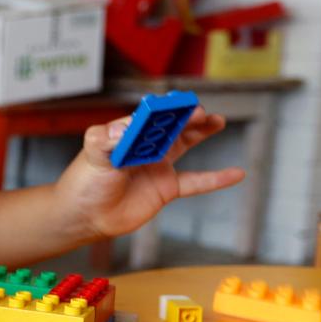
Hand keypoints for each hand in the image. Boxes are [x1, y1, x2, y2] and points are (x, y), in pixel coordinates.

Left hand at [56, 106, 244, 240]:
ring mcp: (157, 166)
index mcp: (127, 133)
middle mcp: (144, 146)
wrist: (86, 216)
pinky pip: (196, 182)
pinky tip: (236, 174)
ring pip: (185, 144)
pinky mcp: (166, 189)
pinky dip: (216, 179)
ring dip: (201, 132)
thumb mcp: (93, 157)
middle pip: (171, 125)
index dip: (167, 109)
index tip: (181, 105)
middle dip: (187, 116)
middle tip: (202, 112)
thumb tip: (121, 130)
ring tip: (218, 121)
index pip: (151, 115)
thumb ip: (105, 141)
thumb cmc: (84, 182)